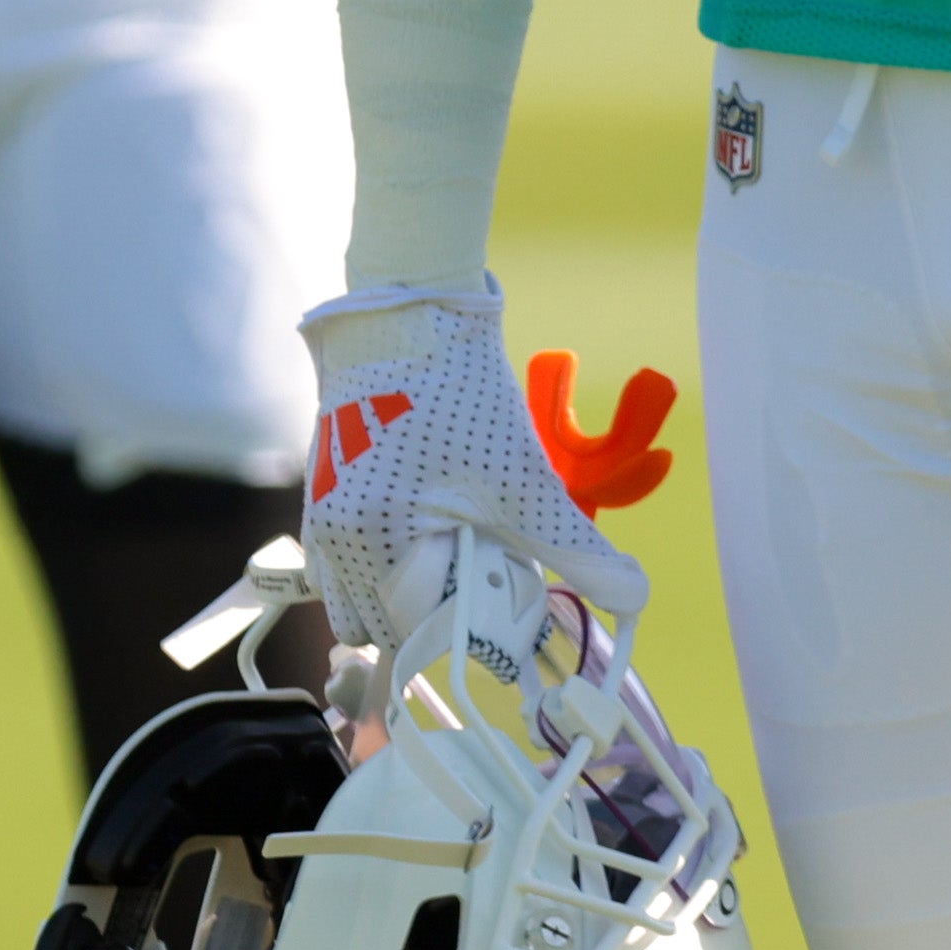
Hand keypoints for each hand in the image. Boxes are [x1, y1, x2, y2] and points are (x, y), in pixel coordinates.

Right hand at [294, 272, 652, 678]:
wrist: (409, 316)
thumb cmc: (463, 394)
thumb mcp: (526, 482)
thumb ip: (576, 549)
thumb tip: (631, 595)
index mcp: (373, 540)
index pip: (414, 632)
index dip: (466, 632)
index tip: (507, 613)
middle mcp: (331, 536)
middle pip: (377, 626)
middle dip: (428, 619)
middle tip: (480, 583)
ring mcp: (319, 515)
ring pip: (351, 599)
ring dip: (398, 599)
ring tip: (450, 558)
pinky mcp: (320, 494)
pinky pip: (339, 564)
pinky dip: (376, 568)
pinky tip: (421, 535)